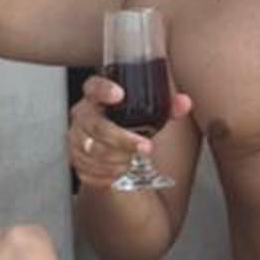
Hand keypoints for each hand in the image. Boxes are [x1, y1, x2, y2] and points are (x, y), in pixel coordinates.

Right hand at [68, 77, 191, 188]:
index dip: (104, 90)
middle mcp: (83, 115)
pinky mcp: (76, 159)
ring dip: (118, 159)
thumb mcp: (147, 111)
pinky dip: (108, 174)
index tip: (120, 94)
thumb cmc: (127, 122)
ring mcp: (76, 137)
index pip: (94, 86)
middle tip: (145, 146)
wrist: (110, 143)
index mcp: (96, 96)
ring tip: (135, 161)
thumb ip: (167, 105)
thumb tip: (184, 102)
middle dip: (122, 139)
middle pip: (96, 126)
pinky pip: (88, 170)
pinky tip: (121, 172)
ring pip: (93, 151)